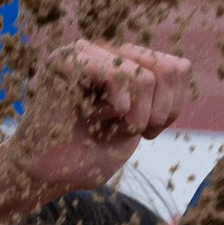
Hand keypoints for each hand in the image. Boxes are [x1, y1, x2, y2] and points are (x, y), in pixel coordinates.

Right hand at [0, 41, 192, 198]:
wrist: (45, 173)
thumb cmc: (87, 154)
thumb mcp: (138, 123)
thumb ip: (157, 92)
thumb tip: (178, 64)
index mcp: (125, 62)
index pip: (177, 68)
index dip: (170, 107)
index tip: (146, 131)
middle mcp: (107, 50)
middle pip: (167, 69)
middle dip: (156, 113)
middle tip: (129, 131)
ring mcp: (86, 51)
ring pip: (145, 77)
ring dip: (133, 116)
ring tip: (106, 125)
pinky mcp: (67, 59)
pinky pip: (117, 75)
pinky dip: (116, 107)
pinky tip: (93, 115)